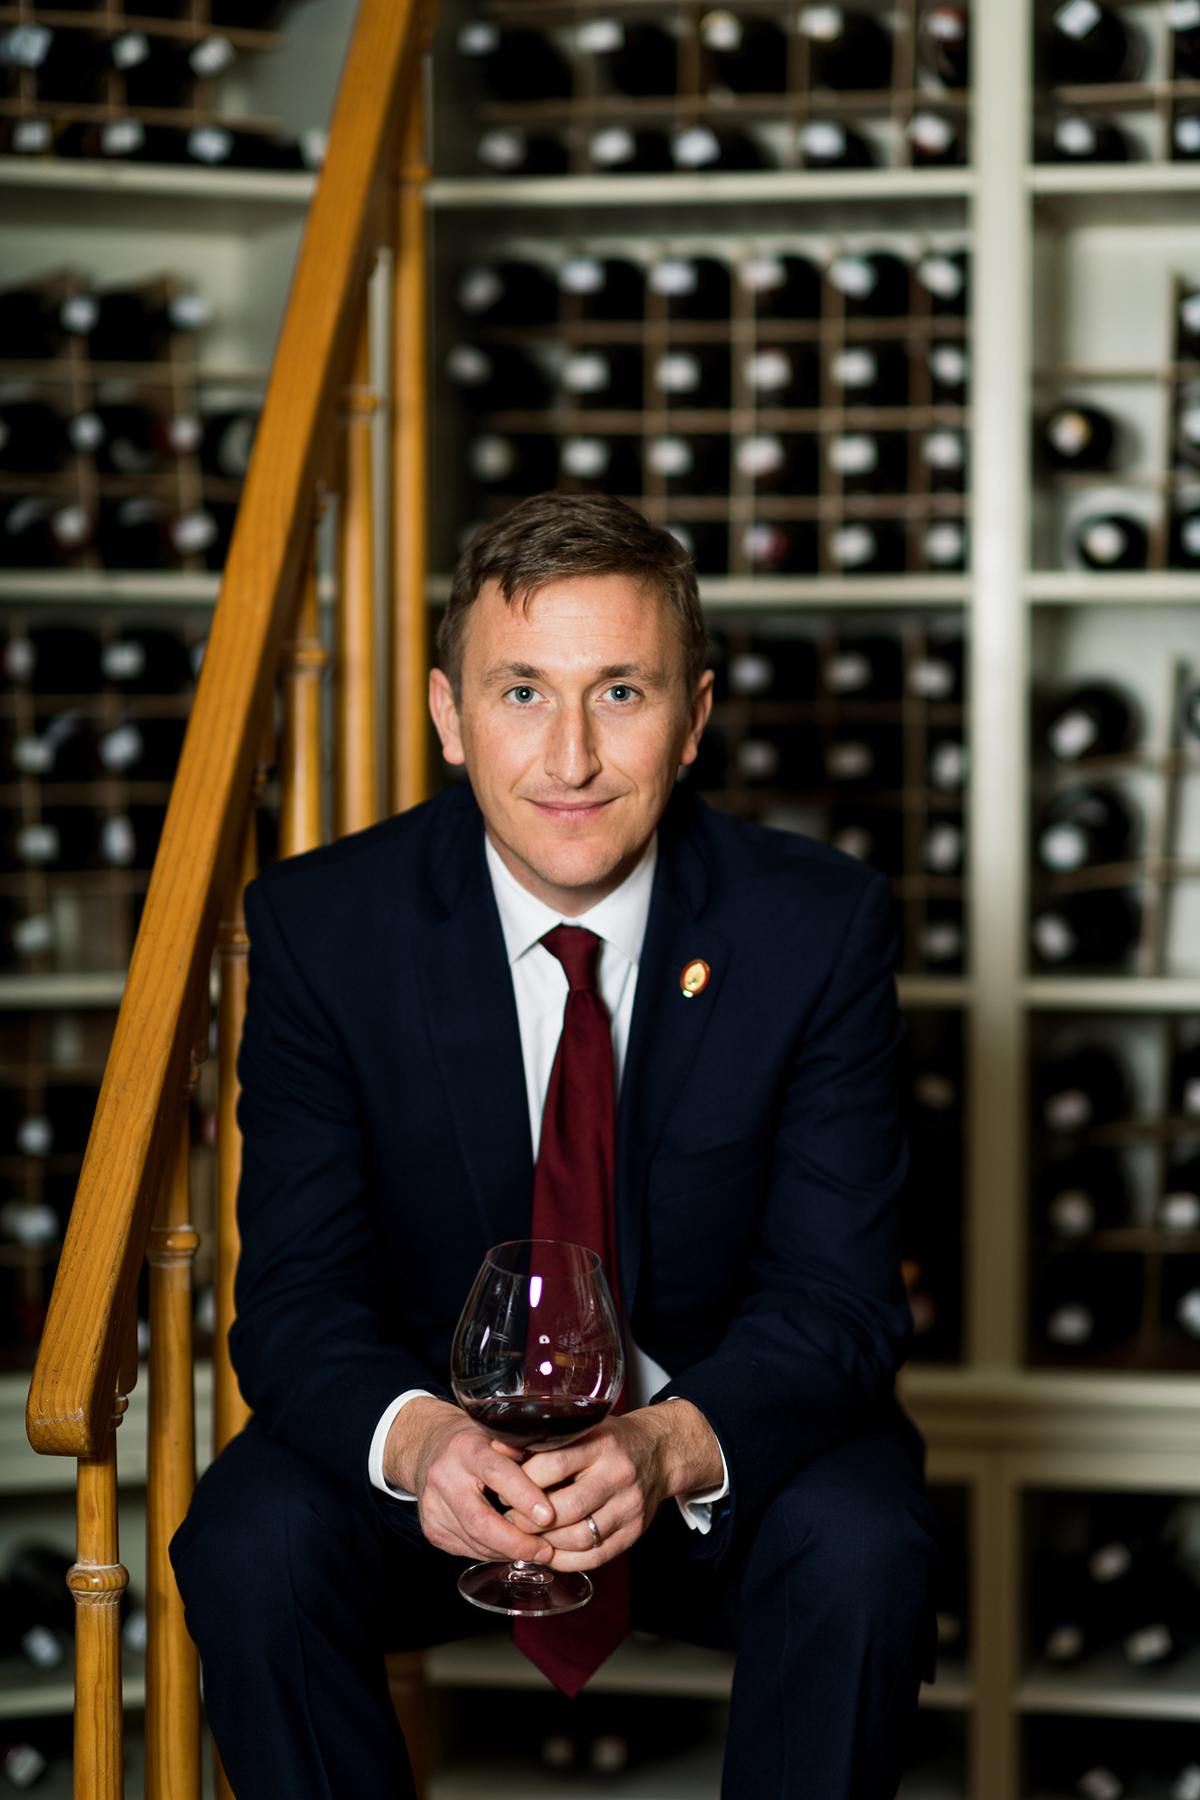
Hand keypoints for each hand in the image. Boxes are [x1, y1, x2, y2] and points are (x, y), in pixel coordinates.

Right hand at [384, 1397, 557, 1563]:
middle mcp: (444, 1476)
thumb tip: (557, 1471)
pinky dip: (494, 1552)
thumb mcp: (498, 1432)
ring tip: (538, 1552)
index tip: (549, 1515)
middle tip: (547, 1550)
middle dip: (517, 1541)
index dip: (524, 1496)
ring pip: (475, 1541)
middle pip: (480, 1521)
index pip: (496, 1473)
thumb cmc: (473, 1439)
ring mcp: (433, 1506)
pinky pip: (468, 1549)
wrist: (428, 1447)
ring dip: (509, 1551)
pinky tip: (512, 1549)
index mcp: (465, 1447)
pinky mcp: (431, 1529)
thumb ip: (522, 1449)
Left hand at [503, 1400, 723, 1570]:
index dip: (522, 1482)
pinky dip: (567, 1560)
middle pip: (565, 1507)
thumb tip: (498, 1449)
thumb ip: (543, 1441)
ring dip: (547, 1543)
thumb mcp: (580, 1428)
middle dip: (530, 1519)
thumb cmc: (609, 1441)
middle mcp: (618, 1473)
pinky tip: (551, 1552)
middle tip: (511, 1519)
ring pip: (580, 1537)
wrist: (657, 1452)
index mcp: (600, 1442)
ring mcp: (629, 1505)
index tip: (505, 1489)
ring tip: (528, 1536)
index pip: (552, 1464)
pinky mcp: (634, 1531)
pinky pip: (596, 1556)